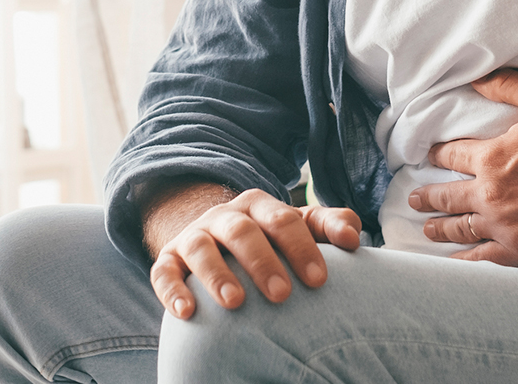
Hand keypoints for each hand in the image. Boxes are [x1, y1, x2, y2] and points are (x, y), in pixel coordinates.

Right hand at [150, 189, 360, 319]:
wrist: (214, 238)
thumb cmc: (268, 240)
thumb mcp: (297, 227)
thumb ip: (328, 225)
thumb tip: (354, 235)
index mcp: (259, 207)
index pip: (282, 220)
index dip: (301, 248)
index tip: (319, 280)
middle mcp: (224, 217)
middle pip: (242, 232)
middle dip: (262, 262)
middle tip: (282, 294)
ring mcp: (193, 236)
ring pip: (201, 248)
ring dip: (216, 274)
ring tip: (235, 302)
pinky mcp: (168, 259)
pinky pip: (163, 271)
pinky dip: (172, 290)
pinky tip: (187, 311)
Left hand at [410, 69, 517, 265]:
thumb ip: (504, 85)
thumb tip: (473, 78)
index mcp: (491, 157)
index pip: (450, 156)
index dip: (436, 155)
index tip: (427, 157)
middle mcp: (490, 193)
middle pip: (446, 197)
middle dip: (427, 198)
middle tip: (414, 199)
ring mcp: (504, 225)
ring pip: (460, 229)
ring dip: (439, 228)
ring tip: (427, 229)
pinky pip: (483, 257)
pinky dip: (464, 259)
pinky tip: (454, 260)